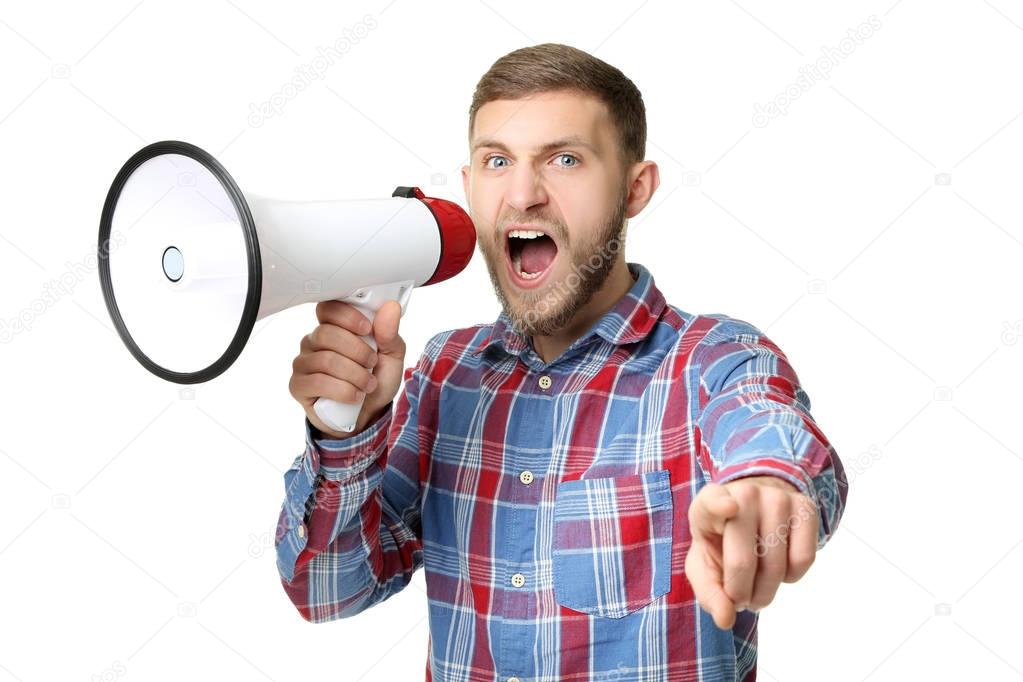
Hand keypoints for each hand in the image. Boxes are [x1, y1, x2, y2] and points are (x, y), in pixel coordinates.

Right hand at [288, 299, 405, 437]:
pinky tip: (355, 396)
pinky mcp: (298, 386)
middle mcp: (313, 341)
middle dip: (357, 351)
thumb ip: (389, 332)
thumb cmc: (376, 378)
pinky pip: (318, 382)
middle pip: (327, 334)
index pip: (328, 308)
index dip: (347, 316)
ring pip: (325, 360)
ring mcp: (303, 363)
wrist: (367, 413)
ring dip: (354, 374)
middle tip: (372, 363)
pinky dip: (343, 390)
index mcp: (333, 326)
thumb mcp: (391, 355)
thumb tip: (391, 307)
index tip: (367, 329)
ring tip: (369, 384)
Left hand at [684, 475, 817, 629]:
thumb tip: (726, 618)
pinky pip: (804, 560)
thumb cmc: (722, 542)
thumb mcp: (704, 564)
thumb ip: (710, 592)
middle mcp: (743, 493)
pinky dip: (791, 577)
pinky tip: (779, 567)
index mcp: (708, 502)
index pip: (713, 501)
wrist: (753, 512)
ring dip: (765, 592)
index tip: (728, 508)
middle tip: (740, 599)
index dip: (719, 506)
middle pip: (743, 562)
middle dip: (741, 595)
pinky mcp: (805, 507)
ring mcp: (777, 497)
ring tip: (756, 585)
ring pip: (776, 566)